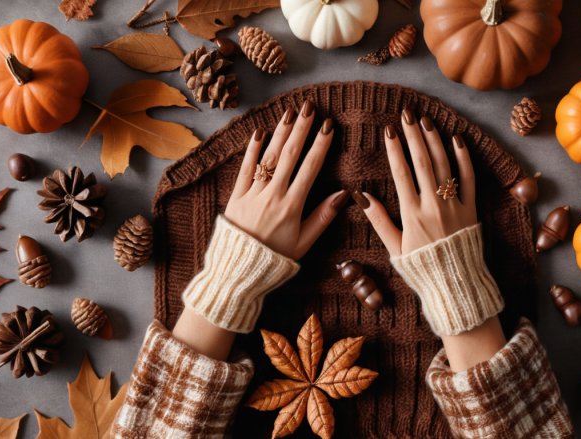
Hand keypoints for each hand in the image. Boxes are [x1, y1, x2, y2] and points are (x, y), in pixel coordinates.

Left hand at [225, 101, 349, 259]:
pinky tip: (259, 132)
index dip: (320, 145)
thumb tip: (345, 194)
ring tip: (290, 113)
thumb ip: (323, 216)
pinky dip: (251, 150)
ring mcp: (252, 194)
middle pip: (289, 155)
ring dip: (280, 133)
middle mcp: (273, 195)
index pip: (310, 168)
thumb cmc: (275, 259)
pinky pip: (244, 169)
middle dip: (301, 129)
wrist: (239, 270)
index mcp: (292, 206)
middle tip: (310, 107)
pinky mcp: (235, 196)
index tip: (328, 126)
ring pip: (268, 157)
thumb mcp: (305, 242)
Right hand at [353, 110, 476, 255]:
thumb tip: (359, 196)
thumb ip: (378, 220)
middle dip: (413, 136)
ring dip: (435, 140)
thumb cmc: (422, 268)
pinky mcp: (472, 209)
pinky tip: (456, 139)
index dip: (395, 150)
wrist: (456, 284)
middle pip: (423, 163)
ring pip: (444, 166)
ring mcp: (454, 205)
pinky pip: (469, 178)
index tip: (389, 130)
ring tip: (426, 121)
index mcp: (412, 215)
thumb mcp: (394, 248)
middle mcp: (433, 206)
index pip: (401, 174)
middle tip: (407, 115)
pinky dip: (464, 158)